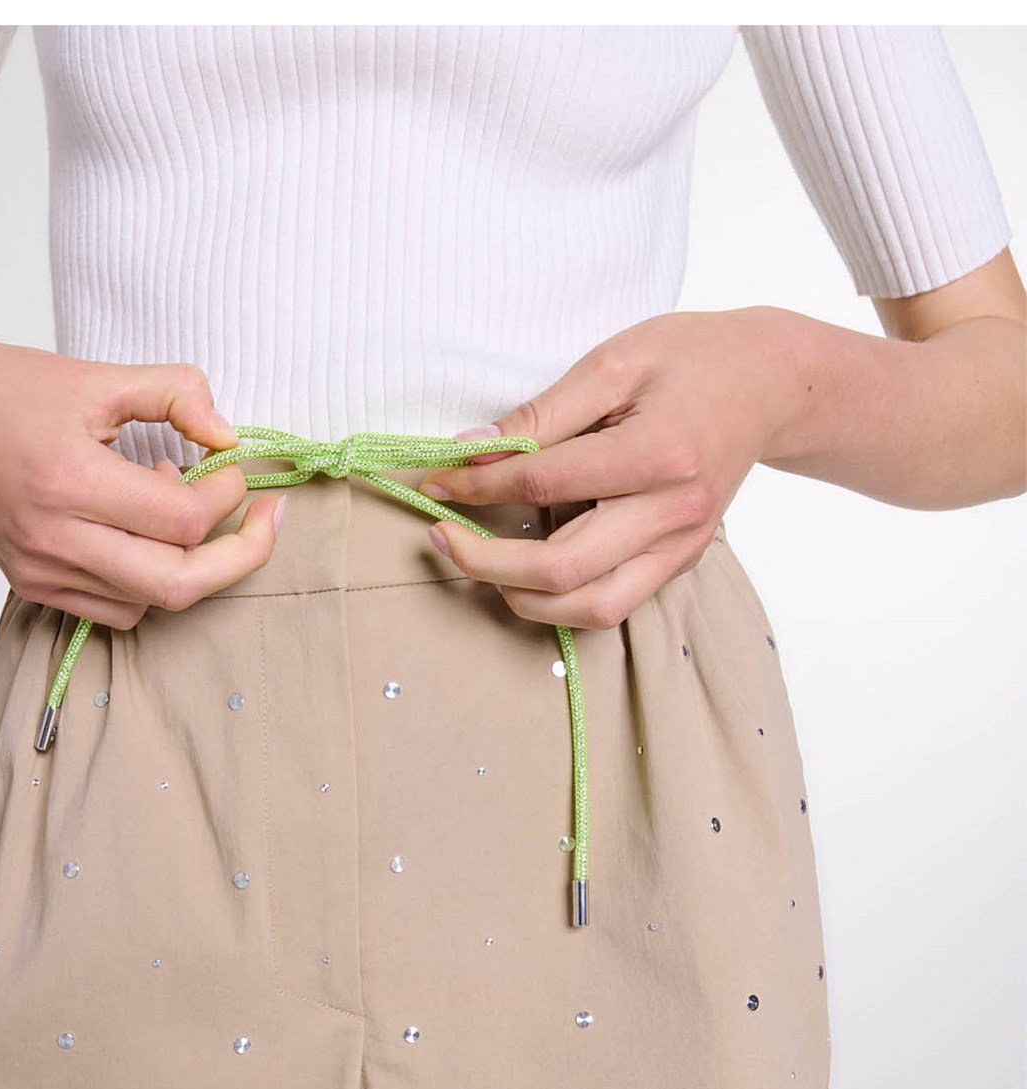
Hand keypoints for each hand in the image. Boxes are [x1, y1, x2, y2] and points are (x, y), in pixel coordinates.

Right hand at [0, 338, 282, 627]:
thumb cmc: (5, 388)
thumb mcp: (96, 374)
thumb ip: (174, 394)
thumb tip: (228, 436)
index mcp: (70, 478)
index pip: (182, 519)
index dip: (227, 495)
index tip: (229, 465)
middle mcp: (54, 536)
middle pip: (177, 583)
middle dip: (239, 557)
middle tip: (264, 522)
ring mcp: (41, 569)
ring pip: (151, 602)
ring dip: (190, 565)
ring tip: (184, 514)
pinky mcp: (32, 584)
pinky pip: (116, 609)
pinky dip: (150, 582)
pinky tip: (146, 537)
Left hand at [418, 307, 799, 627]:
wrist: (773, 384)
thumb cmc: (694, 359)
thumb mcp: (615, 362)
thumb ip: (542, 414)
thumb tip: (469, 452)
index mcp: (658, 454)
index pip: (544, 482)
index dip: (478, 485)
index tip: (436, 479)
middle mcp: (674, 512)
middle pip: (564, 569)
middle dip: (487, 562)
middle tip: (443, 537)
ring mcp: (681, 546)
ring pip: (591, 607)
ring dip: (522, 597)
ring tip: (482, 564)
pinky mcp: (681, 561)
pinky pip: (613, 602)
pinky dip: (562, 597)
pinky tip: (529, 568)